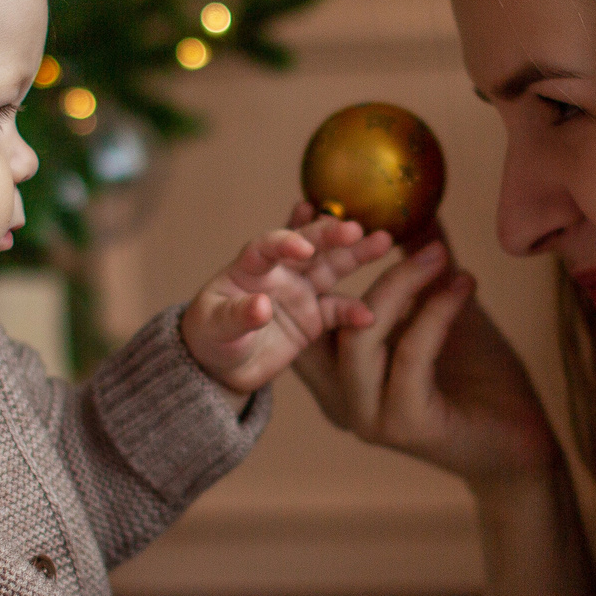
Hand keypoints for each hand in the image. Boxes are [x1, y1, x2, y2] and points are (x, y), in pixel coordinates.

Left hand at [182, 217, 393, 394]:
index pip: (268, 245)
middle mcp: (280, 272)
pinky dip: (354, 312)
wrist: (224, 367)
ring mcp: (301, 292)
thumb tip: (261, 305)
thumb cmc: (211, 337)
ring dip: (356, 255)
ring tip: (384, 241)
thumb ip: (237, 315)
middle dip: (331, 236)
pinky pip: (338, 311)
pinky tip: (369, 316)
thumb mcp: (216, 327)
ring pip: (331, 268)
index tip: (301, 248)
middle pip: (309, 247)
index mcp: (250, 266)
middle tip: (356, 228)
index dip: (285, 241)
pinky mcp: (315, 317)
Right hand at [286, 206, 559, 490]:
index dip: (305, 258)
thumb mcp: (442, 307)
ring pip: (361, 337)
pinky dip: (436, 313)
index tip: (315, 204)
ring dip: (400, 286)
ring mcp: (369, 414)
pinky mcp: (405, 425)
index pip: (304, 309)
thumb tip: (415, 203)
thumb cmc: (480, 376)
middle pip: (319, 320)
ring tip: (439, 255)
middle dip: (341, 264)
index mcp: (337, 370)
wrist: (520, 444)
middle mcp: (341, 396)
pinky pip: (410, 356)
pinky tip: (465, 284)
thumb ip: (421, 263)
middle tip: (384, 224)